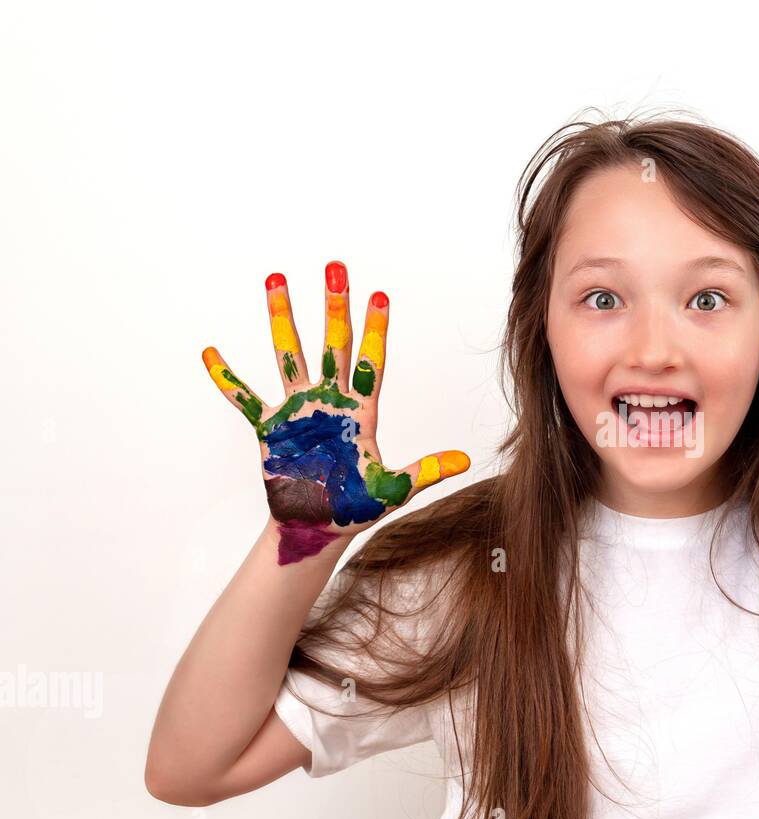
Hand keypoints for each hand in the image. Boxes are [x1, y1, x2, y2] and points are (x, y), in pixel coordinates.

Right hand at [201, 261, 469, 563]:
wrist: (317, 529)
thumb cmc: (356, 510)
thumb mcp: (393, 490)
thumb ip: (426, 471)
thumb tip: (465, 461)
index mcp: (362, 412)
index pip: (371, 362)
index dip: (376, 329)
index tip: (380, 295)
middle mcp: (330, 402)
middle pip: (333, 344)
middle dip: (334, 307)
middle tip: (335, 266)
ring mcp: (299, 411)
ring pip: (290, 355)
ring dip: (283, 318)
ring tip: (276, 279)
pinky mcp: (271, 428)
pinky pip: (245, 399)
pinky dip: (227, 379)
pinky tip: (211, 352)